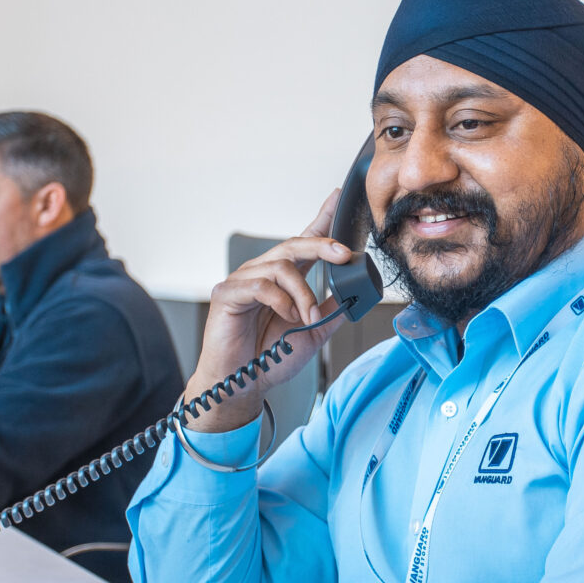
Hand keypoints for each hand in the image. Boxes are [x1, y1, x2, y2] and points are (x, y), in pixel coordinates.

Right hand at [184, 189, 351, 433]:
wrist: (242, 385)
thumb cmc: (269, 358)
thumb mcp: (313, 332)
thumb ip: (332, 309)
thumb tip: (357, 292)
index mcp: (283, 279)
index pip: (304, 241)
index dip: (321, 218)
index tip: (338, 197)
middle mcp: (262, 273)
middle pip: (293, 245)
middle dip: (322, 245)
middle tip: (345, 254)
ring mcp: (242, 281)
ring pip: (280, 266)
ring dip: (303, 293)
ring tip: (308, 317)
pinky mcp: (227, 294)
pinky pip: (260, 285)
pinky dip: (280, 300)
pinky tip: (288, 317)